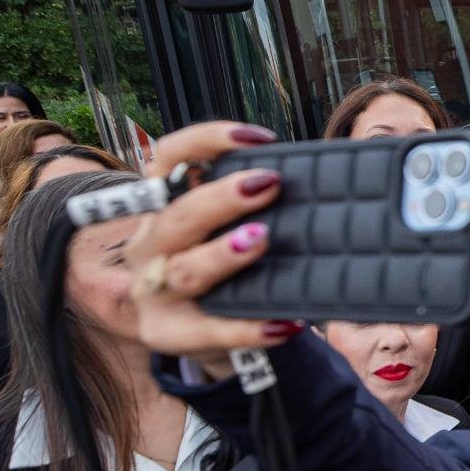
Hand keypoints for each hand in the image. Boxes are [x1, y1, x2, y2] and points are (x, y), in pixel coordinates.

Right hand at [123, 122, 292, 375]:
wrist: (197, 327)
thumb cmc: (221, 263)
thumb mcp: (221, 227)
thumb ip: (251, 206)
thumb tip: (319, 182)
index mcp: (163, 206)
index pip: (168, 159)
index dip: (206, 141)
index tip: (255, 138)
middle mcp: (151, 244)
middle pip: (178, 217)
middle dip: (221, 199)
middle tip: (268, 185)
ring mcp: (154, 290)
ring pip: (185, 272)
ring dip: (222, 255)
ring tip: (260, 240)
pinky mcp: (167, 332)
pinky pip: (208, 331)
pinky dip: (248, 328)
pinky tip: (285, 324)